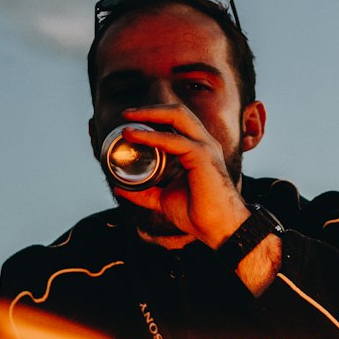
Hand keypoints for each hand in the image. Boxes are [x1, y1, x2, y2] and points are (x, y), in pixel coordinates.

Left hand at [117, 104, 249, 247]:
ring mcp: (205, 147)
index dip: (154, 116)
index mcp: (198, 149)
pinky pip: (173, 140)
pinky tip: (135, 137)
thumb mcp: (164, 199)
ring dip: (149, 115)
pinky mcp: (202, 157)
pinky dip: (151, 136)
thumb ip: (145, 192)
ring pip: (177, 116)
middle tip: (126, 114)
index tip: (130, 120)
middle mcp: (204, 143)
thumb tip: (120, 188)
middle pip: (177, 112)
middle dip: (150, 109)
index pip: (177, 121)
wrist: (218, 229)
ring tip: (127, 121)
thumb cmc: (198, 214)